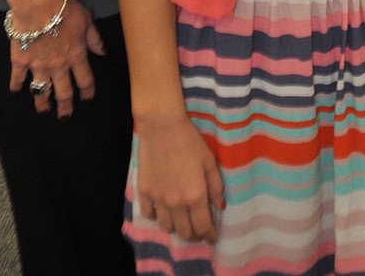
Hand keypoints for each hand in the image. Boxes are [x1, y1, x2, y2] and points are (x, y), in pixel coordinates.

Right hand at [8, 0, 104, 117]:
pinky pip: (18, 78)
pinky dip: (16, 85)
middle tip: (65, 117)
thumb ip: (94, 38)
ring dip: (42, 103)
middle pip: (64, 92)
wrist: (39, 4)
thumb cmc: (64, 8)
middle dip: (65, 107)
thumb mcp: (86, 20)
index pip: (85, 80)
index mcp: (76, 55)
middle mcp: (59, 65)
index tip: (87, 99)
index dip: (87, 91)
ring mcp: (39, 65)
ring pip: (41, 91)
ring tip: (43, 111)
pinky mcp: (21, 61)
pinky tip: (15, 91)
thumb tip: (102, 52)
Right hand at [137, 117, 224, 243]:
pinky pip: (149, 215)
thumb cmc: (189, 141)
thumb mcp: (209, 161)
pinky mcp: (144, 192)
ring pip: (166, 227)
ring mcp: (158, 199)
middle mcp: (176, 203)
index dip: (209, 235)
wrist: (162, 127)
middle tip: (198, 229)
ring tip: (181, 221)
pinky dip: (157, 217)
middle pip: (185, 232)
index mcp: (195, 196)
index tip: (212, 237)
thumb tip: (220, 206)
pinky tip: (162, 210)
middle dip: (194, 234)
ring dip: (176, 227)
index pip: (202, 226)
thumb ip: (215, 186)